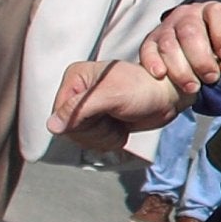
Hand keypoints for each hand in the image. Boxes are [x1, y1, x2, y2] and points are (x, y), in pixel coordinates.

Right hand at [48, 59, 182, 148]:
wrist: (167, 97)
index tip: (103, 115)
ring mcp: (88, 109)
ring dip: (105, 137)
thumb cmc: (143, 89)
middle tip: (115, 118)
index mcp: (75, 79)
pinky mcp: (100, 122)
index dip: (80, 124)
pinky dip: (111, 140)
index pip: (60, 114)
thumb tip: (52, 126)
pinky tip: (122, 127)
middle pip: (70, 130)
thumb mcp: (111, 97)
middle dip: (96, 131)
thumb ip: (80, 110)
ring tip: (120, 121)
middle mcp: (78, 93)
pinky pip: (95, 143)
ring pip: (83, 139)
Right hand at [138, 0, 220, 95]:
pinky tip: (161, 75)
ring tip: (192, 87)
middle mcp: (188, 15)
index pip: (218, 13)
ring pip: (170, 45)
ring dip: (181, 69)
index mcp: (211, 12)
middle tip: (211, 77)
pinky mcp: (150, 42)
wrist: (192, 59)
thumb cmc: (215, 56)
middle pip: (190, 32)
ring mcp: (167, 27)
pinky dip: (153, 63)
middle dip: (202, 59)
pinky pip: (148, 51)